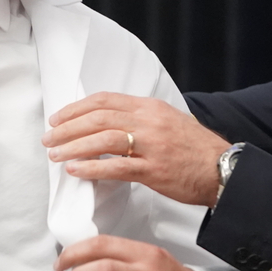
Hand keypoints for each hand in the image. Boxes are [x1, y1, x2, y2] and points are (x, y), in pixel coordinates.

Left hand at [42, 93, 229, 206]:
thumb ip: (140, 119)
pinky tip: (76, 170)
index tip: (58, 118)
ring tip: (55, 155)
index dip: (76, 108)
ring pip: (103, 140)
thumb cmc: (195, 148)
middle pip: (98, 118)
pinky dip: (92, 168)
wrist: (222, 168)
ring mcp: (152, 146)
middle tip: (49, 138)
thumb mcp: (168, 121)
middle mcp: (149, 122)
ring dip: (74, 146)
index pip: (105, 100)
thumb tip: (108, 122)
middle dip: (68, 127)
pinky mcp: (154, 170)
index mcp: (150, 107)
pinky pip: (116, 168)